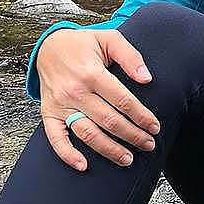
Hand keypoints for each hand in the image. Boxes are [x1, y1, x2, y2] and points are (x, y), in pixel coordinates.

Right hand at [36, 28, 161, 171]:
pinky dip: (67, 154)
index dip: (141, 116)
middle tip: (148, 144)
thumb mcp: (108, 38)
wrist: (48, 46)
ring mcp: (60, 105)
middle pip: (109, 121)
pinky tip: (83, 166)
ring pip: (87, 133)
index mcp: (91, 73)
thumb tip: (147, 79)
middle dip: (133, 136)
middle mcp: (75, 91)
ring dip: (109, 150)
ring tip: (128, 159)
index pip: (122, 100)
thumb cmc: (82, 44)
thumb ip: (130, 56)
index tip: (154, 126)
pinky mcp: (49, 113)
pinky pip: (55, 138)